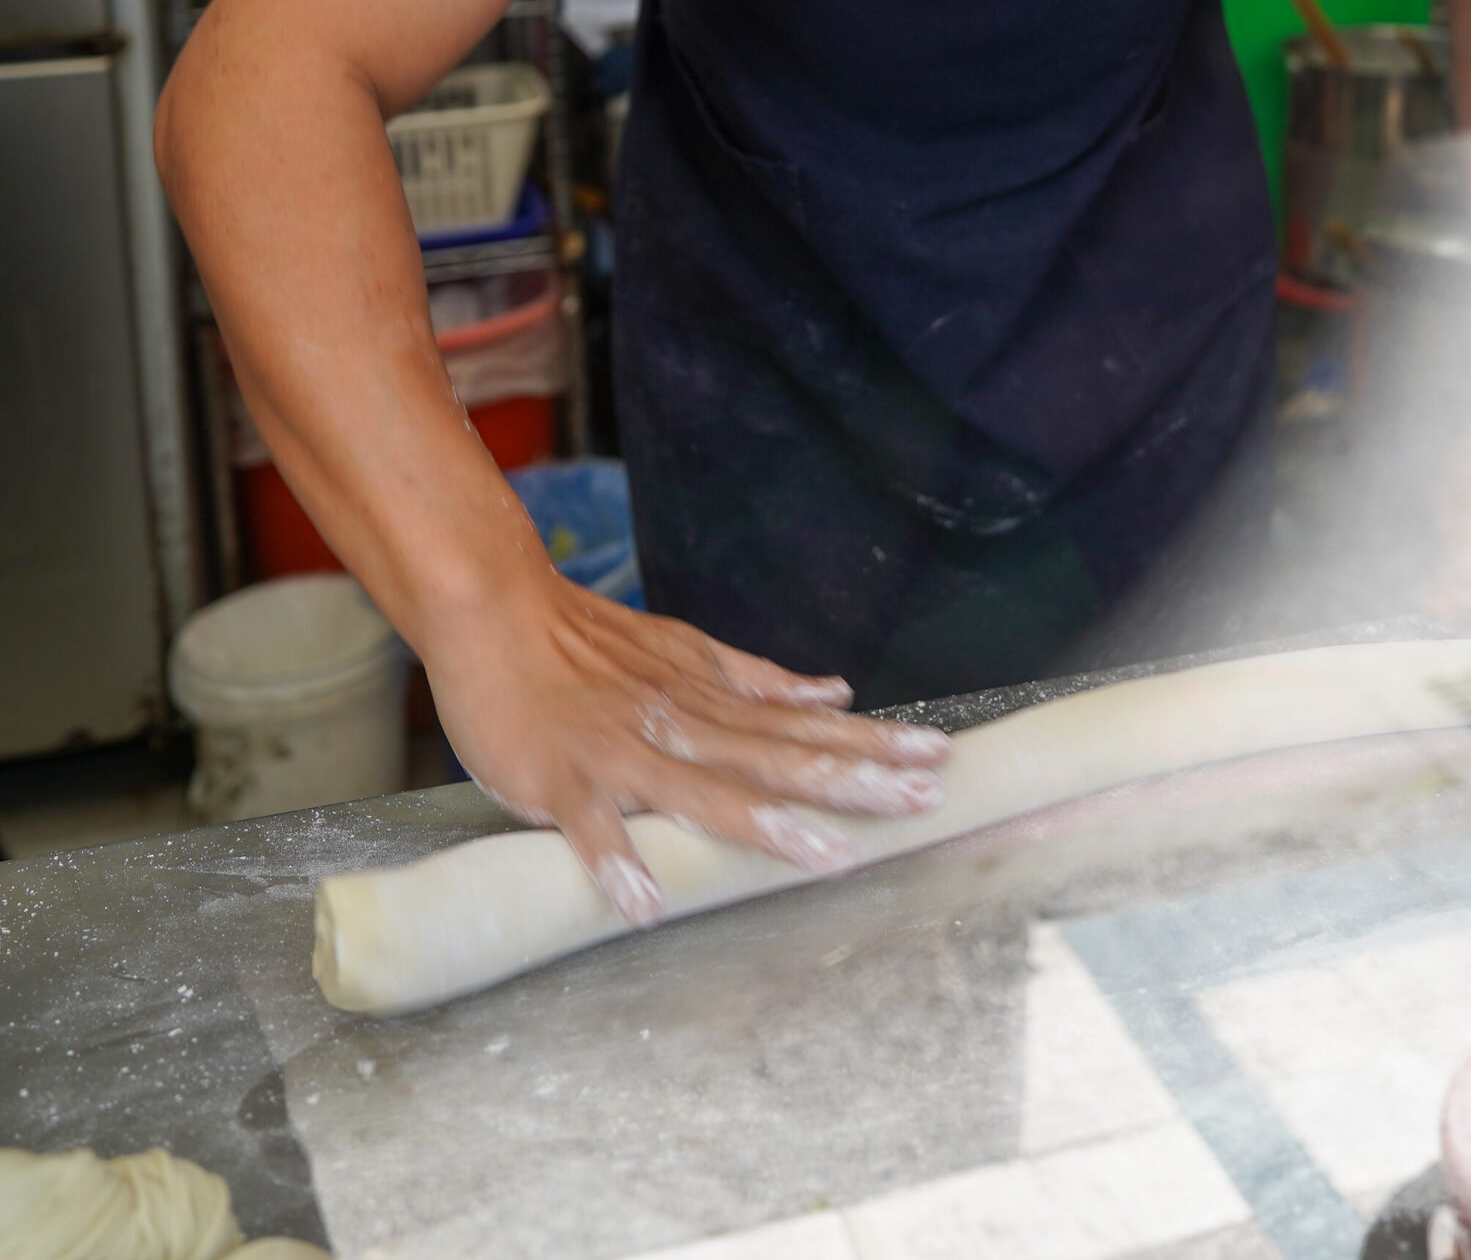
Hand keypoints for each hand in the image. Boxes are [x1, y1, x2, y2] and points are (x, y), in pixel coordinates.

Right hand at [421, 572, 948, 924]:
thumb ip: (759, 680)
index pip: (804, 725)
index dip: (871, 742)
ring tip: (826, 856)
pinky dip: (616, 859)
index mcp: (710, 698)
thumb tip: (836, 688)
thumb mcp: (686, 651)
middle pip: (775, 755)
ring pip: (700, 788)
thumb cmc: (588, 642)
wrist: (494, 608)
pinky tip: (643, 901)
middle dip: (851, 780)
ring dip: (763, 822)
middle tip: (922, 800)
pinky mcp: (560, 776)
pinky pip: (590, 824)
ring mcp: (621, 749)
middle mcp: (678, 722)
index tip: (937, 757)